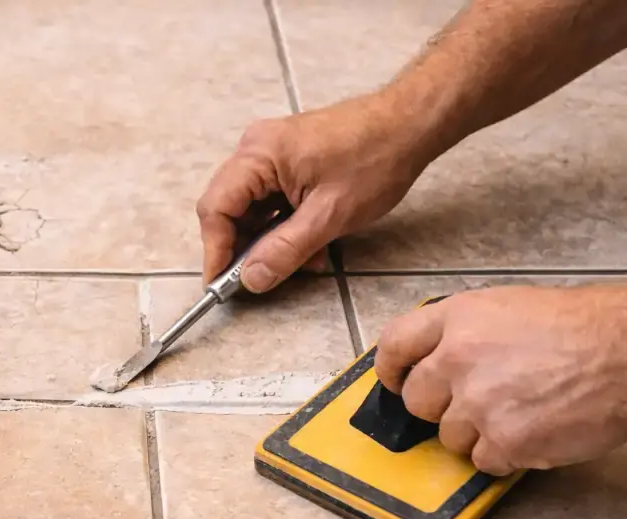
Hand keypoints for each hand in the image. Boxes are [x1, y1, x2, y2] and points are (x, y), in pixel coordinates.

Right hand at [195, 93, 438, 291]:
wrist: (411, 124)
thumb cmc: (376, 158)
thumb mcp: (330, 216)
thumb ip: (285, 250)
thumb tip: (251, 279)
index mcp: (259, 154)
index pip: (216, 208)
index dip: (216, 250)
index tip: (221, 284)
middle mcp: (257, 149)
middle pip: (229, 209)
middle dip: (244, 248)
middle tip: (259, 279)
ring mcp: (272, 154)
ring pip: (252, 209)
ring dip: (269, 241)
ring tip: (302, 261)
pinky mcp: (289, 162)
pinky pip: (272, 201)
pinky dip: (284, 227)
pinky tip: (311, 245)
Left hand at [373, 282, 626, 475]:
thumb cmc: (583, 327)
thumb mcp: (506, 307)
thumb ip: (463, 332)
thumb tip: (434, 360)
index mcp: (457, 319)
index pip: (394, 346)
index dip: (389, 369)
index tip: (392, 382)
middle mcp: (458, 359)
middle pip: (416, 400)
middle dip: (439, 406)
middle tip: (473, 402)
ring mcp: (479, 402)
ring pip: (448, 436)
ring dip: (475, 432)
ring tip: (517, 412)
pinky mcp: (505, 440)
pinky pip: (482, 461)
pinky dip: (503, 454)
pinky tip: (531, 431)